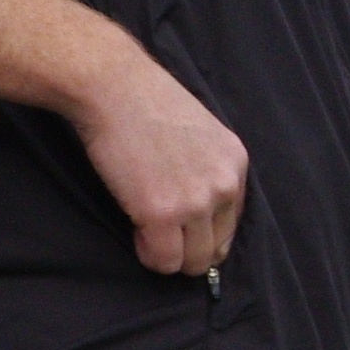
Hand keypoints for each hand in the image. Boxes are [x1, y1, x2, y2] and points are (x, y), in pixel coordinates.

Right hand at [73, 38, 247, 275]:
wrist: (114, 86)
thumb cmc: (147, 102)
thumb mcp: (200, 133)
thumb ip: (208, 171)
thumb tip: (203, 219)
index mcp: (236, 162)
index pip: (230, 223)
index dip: (202, 229)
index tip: (179, 222)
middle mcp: (223, 184)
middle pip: (215, 249)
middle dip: (187, 246)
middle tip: (160, 227)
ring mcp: (194, 201)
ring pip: (191, 263)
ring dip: (167, 253)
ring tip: (146, 224)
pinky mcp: (162, 214)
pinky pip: (162, 262)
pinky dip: (147, 254)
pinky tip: (136, 226)